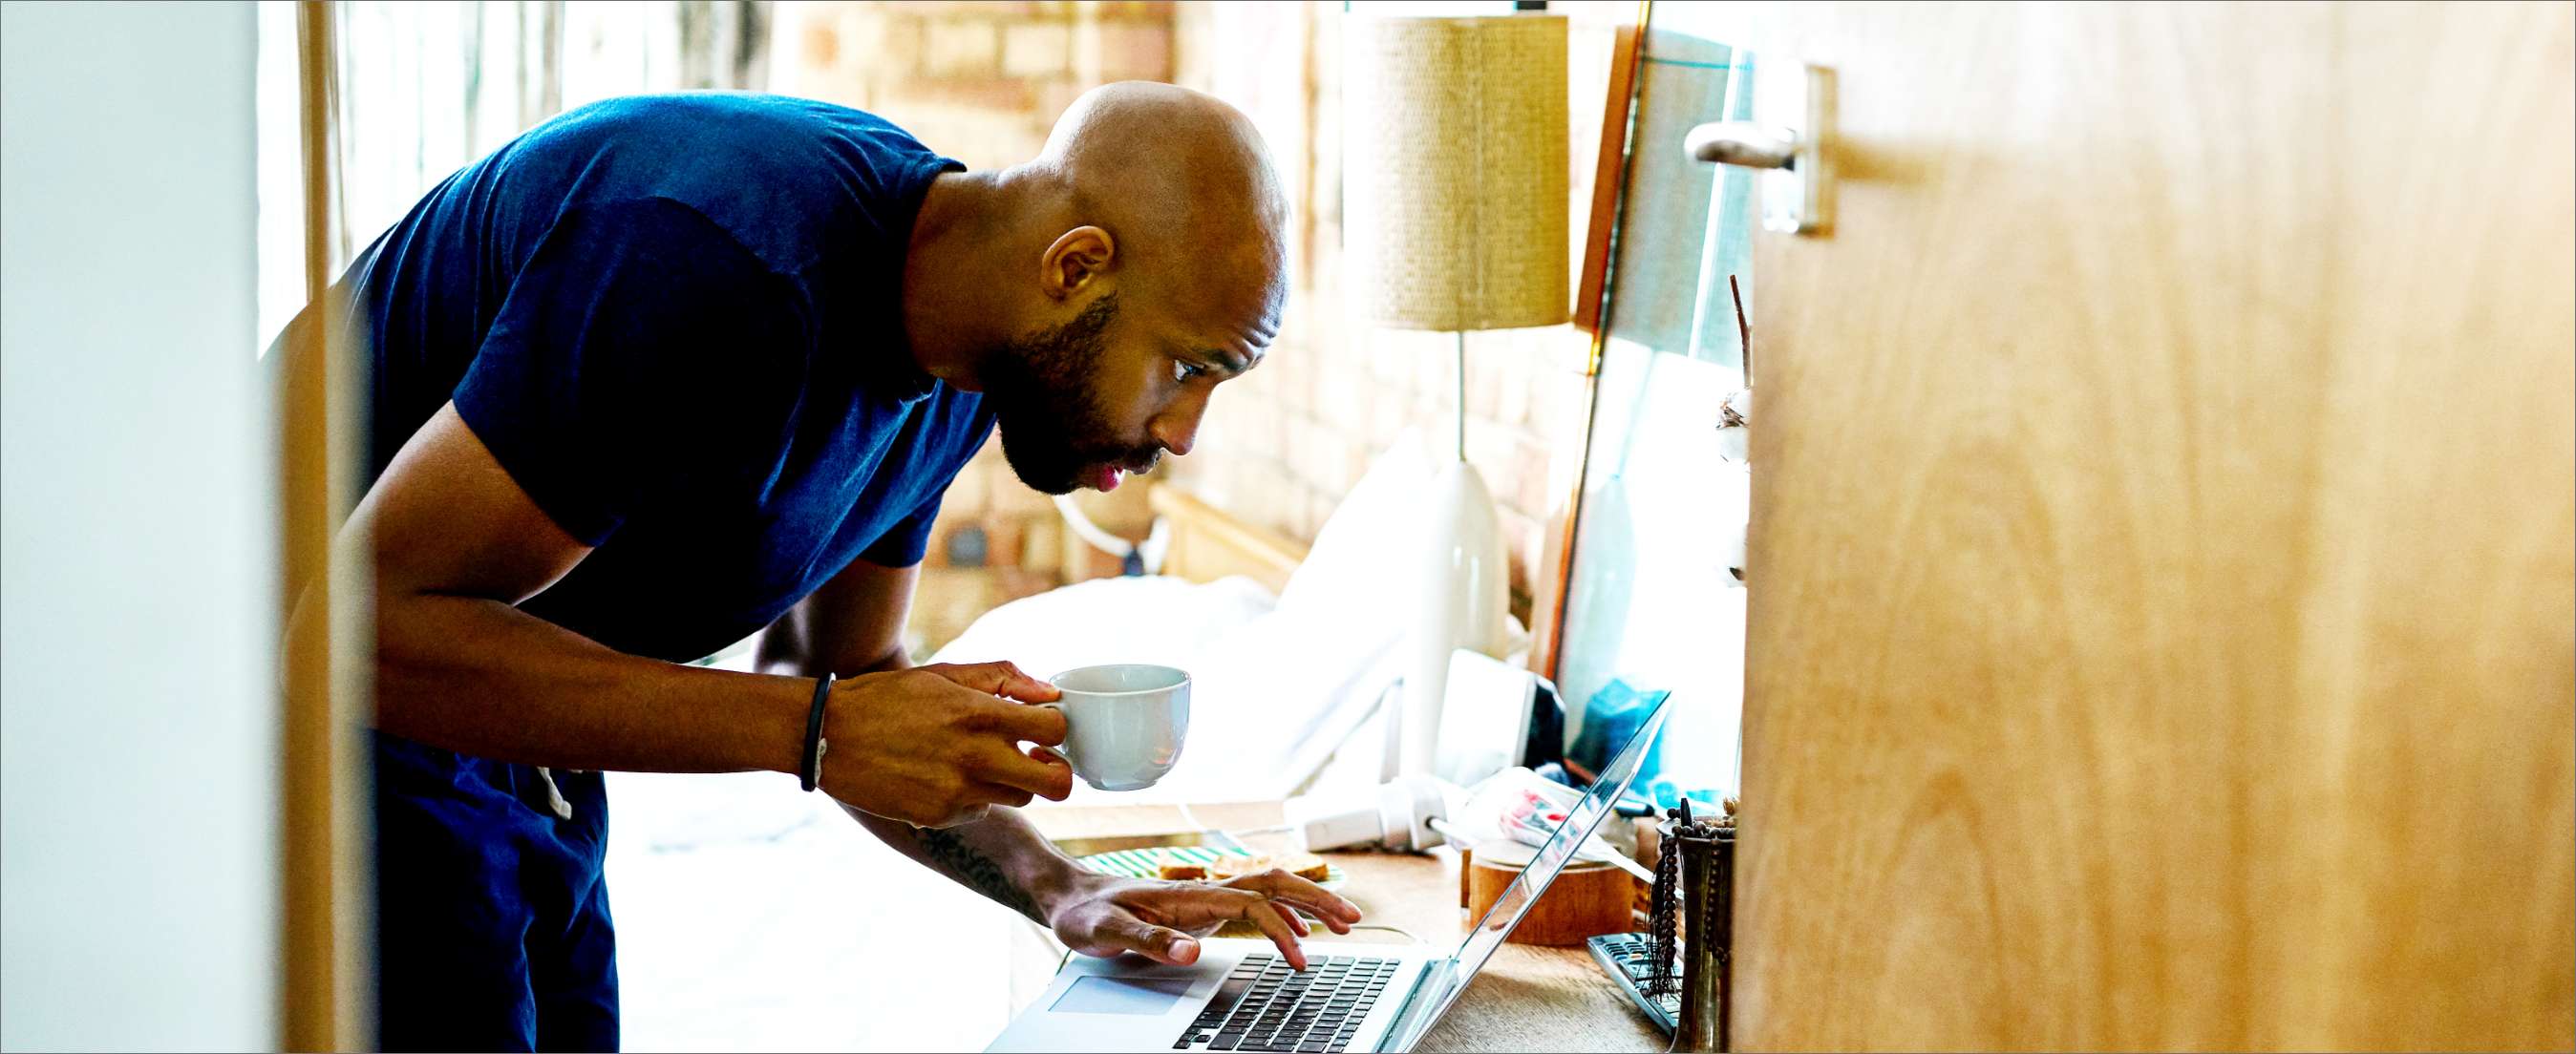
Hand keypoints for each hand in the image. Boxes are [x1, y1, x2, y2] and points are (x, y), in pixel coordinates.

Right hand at [816, 660, 1073, 827]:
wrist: (827, 736)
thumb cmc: (887, 698)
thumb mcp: (943, 675)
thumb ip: (1002, 679)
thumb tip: (1049, 693)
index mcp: (979, 715)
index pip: (1055, 729)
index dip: (1057, 729)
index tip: (1044, 728)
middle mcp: (975, 758)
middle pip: (1056, 784)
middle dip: (1057, 772)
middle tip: (1040, 761)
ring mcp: (957, 792)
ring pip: (1021, 800)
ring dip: (1013, 783)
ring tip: (984, 762)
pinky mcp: (939, 816)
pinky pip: (979, 810)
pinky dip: (973, 796)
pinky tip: (943, 776)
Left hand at [1047, 867, 1365, 970]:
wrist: (1067, 896)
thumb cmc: (1084, 913)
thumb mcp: (1107, 932)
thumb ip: (1148, 942)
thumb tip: (1191, 952)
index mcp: (1188, 894)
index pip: (1252, 903)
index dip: (1282, 927)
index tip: (1300, 957)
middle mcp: (1203, 891)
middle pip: (1274, 885)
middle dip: (1315, 899)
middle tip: (1353, 920)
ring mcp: (1206, 899)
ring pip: (1269, 891)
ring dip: (1307, 903)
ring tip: (1342, 923)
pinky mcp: (1202, 910)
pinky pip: (1256, 905)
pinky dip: (1284, 915)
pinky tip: (1297, 933)